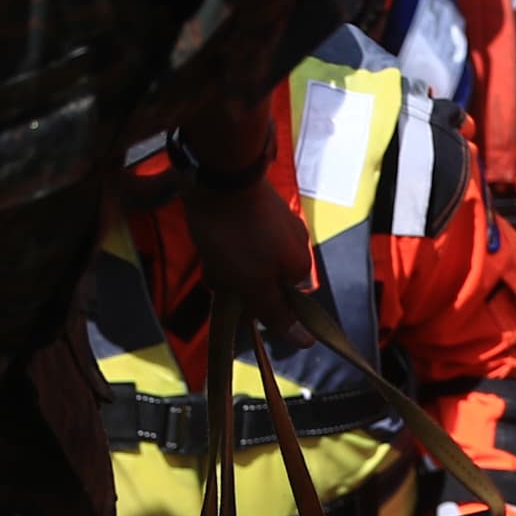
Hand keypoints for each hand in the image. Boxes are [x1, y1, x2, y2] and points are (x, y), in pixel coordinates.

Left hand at [175, 168, 311, 340]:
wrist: (220, 174)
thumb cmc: (237, 236)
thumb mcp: (254, 283)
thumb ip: (277, 313)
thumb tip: (306, 341)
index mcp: (299, 265)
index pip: (282, 303)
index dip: (256, 307)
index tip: (235, 303)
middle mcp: (294, 244)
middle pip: (264, 280)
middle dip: (238, 284)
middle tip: (218, 278)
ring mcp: (276, 222)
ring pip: (249, 259)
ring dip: (227, 265)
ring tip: (210, 256)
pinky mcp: (255, 207)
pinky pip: (241, 237)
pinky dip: (225, 243)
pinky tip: (209, 238)